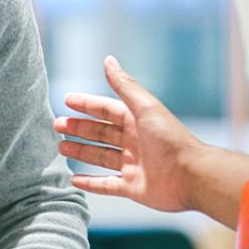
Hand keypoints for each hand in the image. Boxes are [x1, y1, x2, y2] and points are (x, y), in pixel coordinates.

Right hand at [55, 56, 201, 212]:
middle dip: (79, 128)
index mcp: (137, 121)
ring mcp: (133, 166)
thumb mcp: (145, 107)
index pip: (107, 110)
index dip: (87, 104)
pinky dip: (90, 183)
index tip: (66, 101)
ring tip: (60, 147)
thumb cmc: (171, 139)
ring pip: (101, 157)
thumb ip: (125, 85)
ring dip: (81, 151)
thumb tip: (108, 60)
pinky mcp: (133, 188)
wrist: (191, 176)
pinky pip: (107, 185)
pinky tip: (74, 179)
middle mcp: (135, 142)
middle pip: (101, 133)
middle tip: (57, 125)